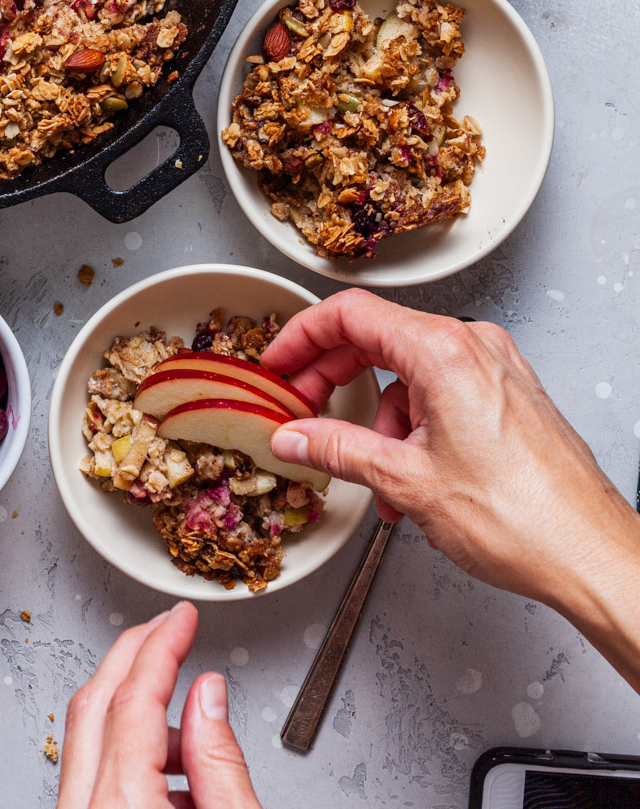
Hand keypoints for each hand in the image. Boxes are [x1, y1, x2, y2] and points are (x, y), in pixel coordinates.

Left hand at [57, 601, 262, 808]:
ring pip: (89, 740)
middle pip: (96, 705)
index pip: (134, 698)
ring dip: (137, 718)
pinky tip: (175, 775)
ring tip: (193, 729)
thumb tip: (208, 693)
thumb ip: (221, 763)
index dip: (163, 645)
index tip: (182, 618)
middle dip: (136, 655)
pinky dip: (128, 759)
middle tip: (167, 626)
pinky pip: (92, 780)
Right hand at [262, 290, 639, 687]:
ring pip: (410, 373)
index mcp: (444, 351)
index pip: (351, 314)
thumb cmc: (523, 518)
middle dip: (334, 378)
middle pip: (378, 338)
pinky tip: (408, 480)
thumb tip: (295, 436)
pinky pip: (442, 393)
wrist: (591, 553)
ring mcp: (496, 369)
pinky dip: (413, 427)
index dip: (302, 336)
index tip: (277, 363)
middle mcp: (474, 347)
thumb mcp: (406, 481)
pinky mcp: (509, 396)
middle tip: (301, 410)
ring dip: (378, 420)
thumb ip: (338, 450)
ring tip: (371, 477)